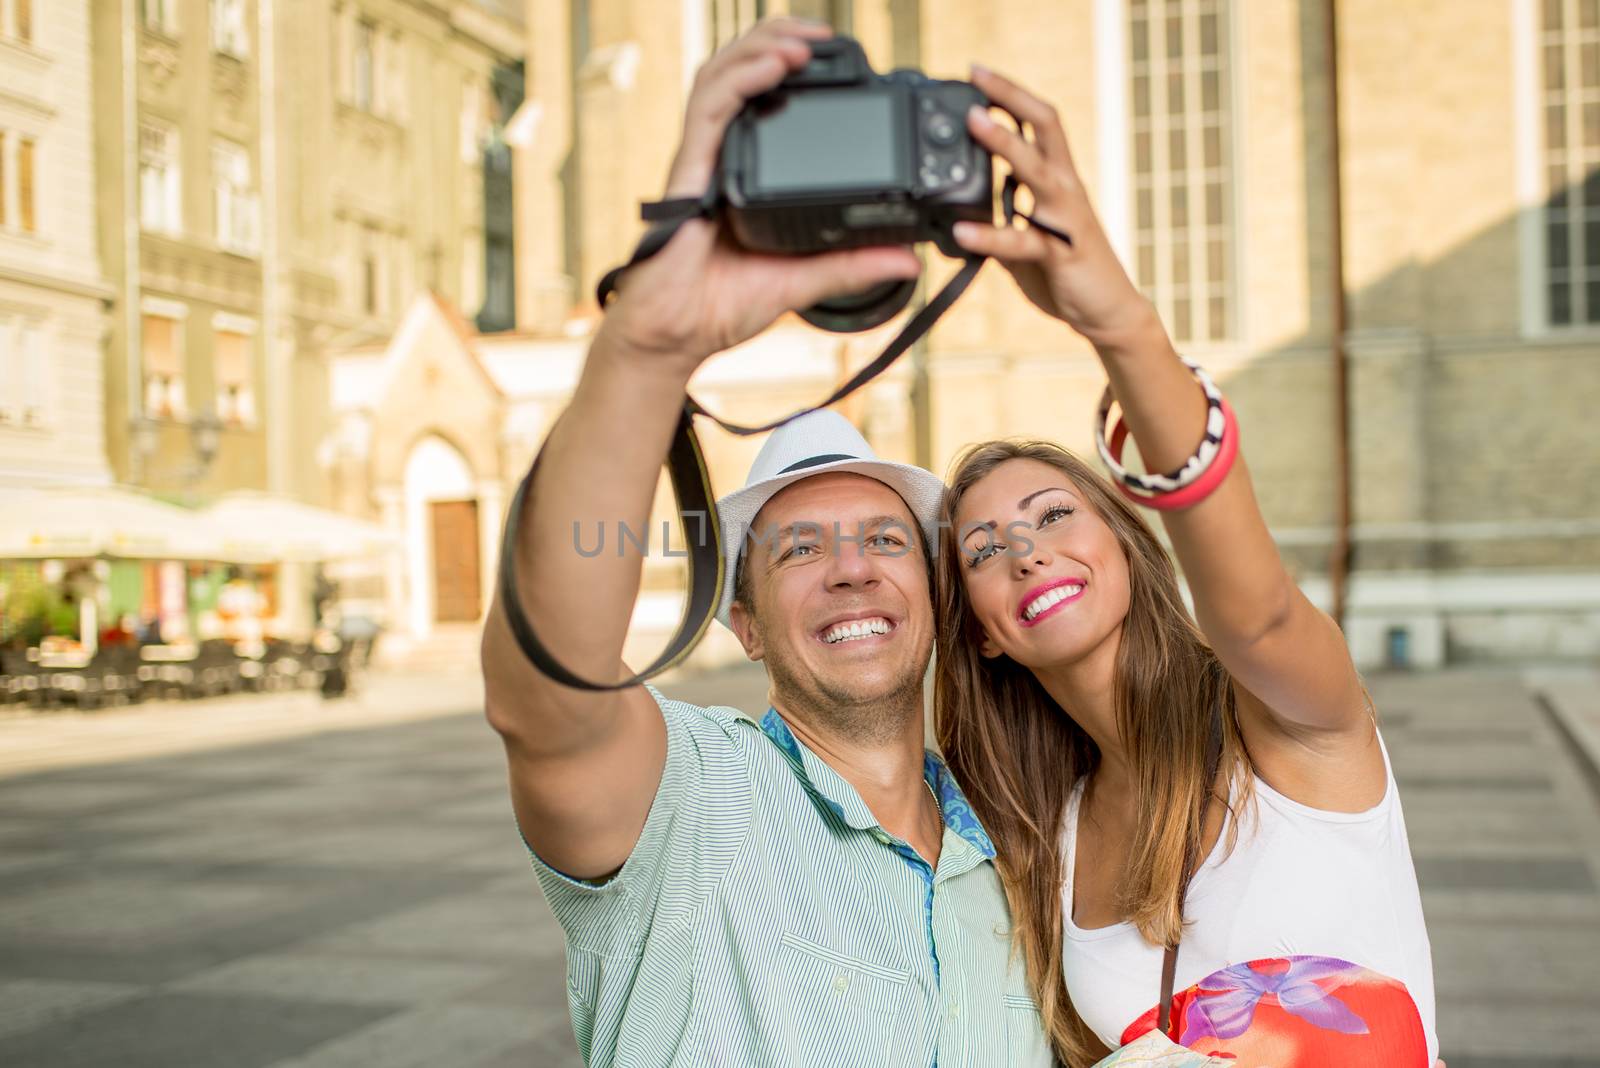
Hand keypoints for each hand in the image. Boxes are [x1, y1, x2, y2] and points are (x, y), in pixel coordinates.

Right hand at [601, 18, 921, 370]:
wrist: (675, 333)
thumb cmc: (721, 307)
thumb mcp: (805, 282)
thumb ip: (853, 267)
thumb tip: (907, 262)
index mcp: (745, 174)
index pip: (764, 100)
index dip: (792, 69)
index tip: (837, 60)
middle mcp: (721, 157)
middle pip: (742, 72)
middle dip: (779, 40)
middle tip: (823, 33)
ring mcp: (703, 159)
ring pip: (723, 74)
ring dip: (762, 46)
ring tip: (802, 40)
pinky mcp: (690, 168)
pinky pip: (712, 106)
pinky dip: (745, 76)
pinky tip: (774, 65)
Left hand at [953, 65, 1160, 351]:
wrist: (1107, 313)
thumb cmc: (1068, 272)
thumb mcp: (1026, 239)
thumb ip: (1000, 219)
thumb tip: (958, 212)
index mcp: (1058, 180)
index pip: (1039, 124)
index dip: (1011, 96)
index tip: (979, 75)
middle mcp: (1065, 189)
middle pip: (1045, 126)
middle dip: (1010, 97)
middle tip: (977, 76)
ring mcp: (1065, 218)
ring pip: (1038, 170)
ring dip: (1005, 144)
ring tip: (974, 124)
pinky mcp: (1060, 253)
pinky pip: (1023, 240)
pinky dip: (990, 234)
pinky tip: (961, 231)